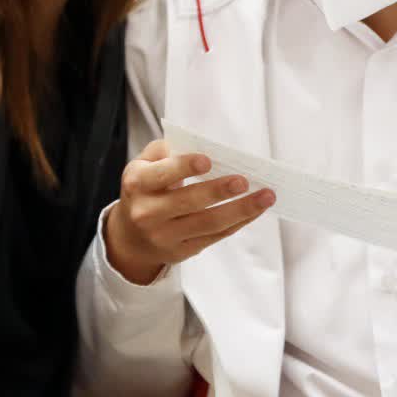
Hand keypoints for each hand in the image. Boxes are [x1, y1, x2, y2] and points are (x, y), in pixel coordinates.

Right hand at [105, 139, 274, 284]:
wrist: (130, 238)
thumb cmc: (145, 191)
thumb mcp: (143, 165)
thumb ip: (164, 150)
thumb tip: (196, 144)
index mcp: (138, 184)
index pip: (161, 175)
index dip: (183, 167)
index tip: (207, 161)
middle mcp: (148, 212)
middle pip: (188, 202)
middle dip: (218, 191)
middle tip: (244, 181)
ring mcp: (165, 236)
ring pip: (208, 223)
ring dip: (241, 209)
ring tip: (266, 196)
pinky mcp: (182, 252)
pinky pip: (216, 236)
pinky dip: (239, 221)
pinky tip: (256, 209)